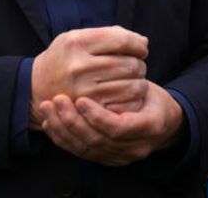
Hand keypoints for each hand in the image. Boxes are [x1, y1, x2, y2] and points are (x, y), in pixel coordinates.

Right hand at [31, 26, 147, 126]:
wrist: (37, 86)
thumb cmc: (64, 59)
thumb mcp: (76, 38)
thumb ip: (109, 35)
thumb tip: (143, 42)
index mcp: (76, 43)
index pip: (123, 40)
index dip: (137, 44)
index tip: (139, 48)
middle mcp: (79, 66)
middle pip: (131, 64)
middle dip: (138, 64)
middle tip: (133, 66)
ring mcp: (85, 91)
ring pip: (134, 86)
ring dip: (139, 82)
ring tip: (130, 80)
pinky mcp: (92, 111)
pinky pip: (129, 105)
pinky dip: (133, 99)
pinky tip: (125, 94)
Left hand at [37, 81, 184, 165]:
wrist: (159, 122)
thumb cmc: (150, 97)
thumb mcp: (147, 84)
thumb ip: (132, 73)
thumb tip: (127, 48)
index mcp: (150, 126)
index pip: (119, 128)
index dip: (98, 116)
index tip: (81, 99)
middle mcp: (136, 147)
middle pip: (98, 141)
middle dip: (74, 121)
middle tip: (57, 100)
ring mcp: (120, 156)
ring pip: (86, 149)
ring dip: (63, 128)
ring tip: (48, 107)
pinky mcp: (106, 158)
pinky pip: (80, 152)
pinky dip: (62, 138)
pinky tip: (48, 122)